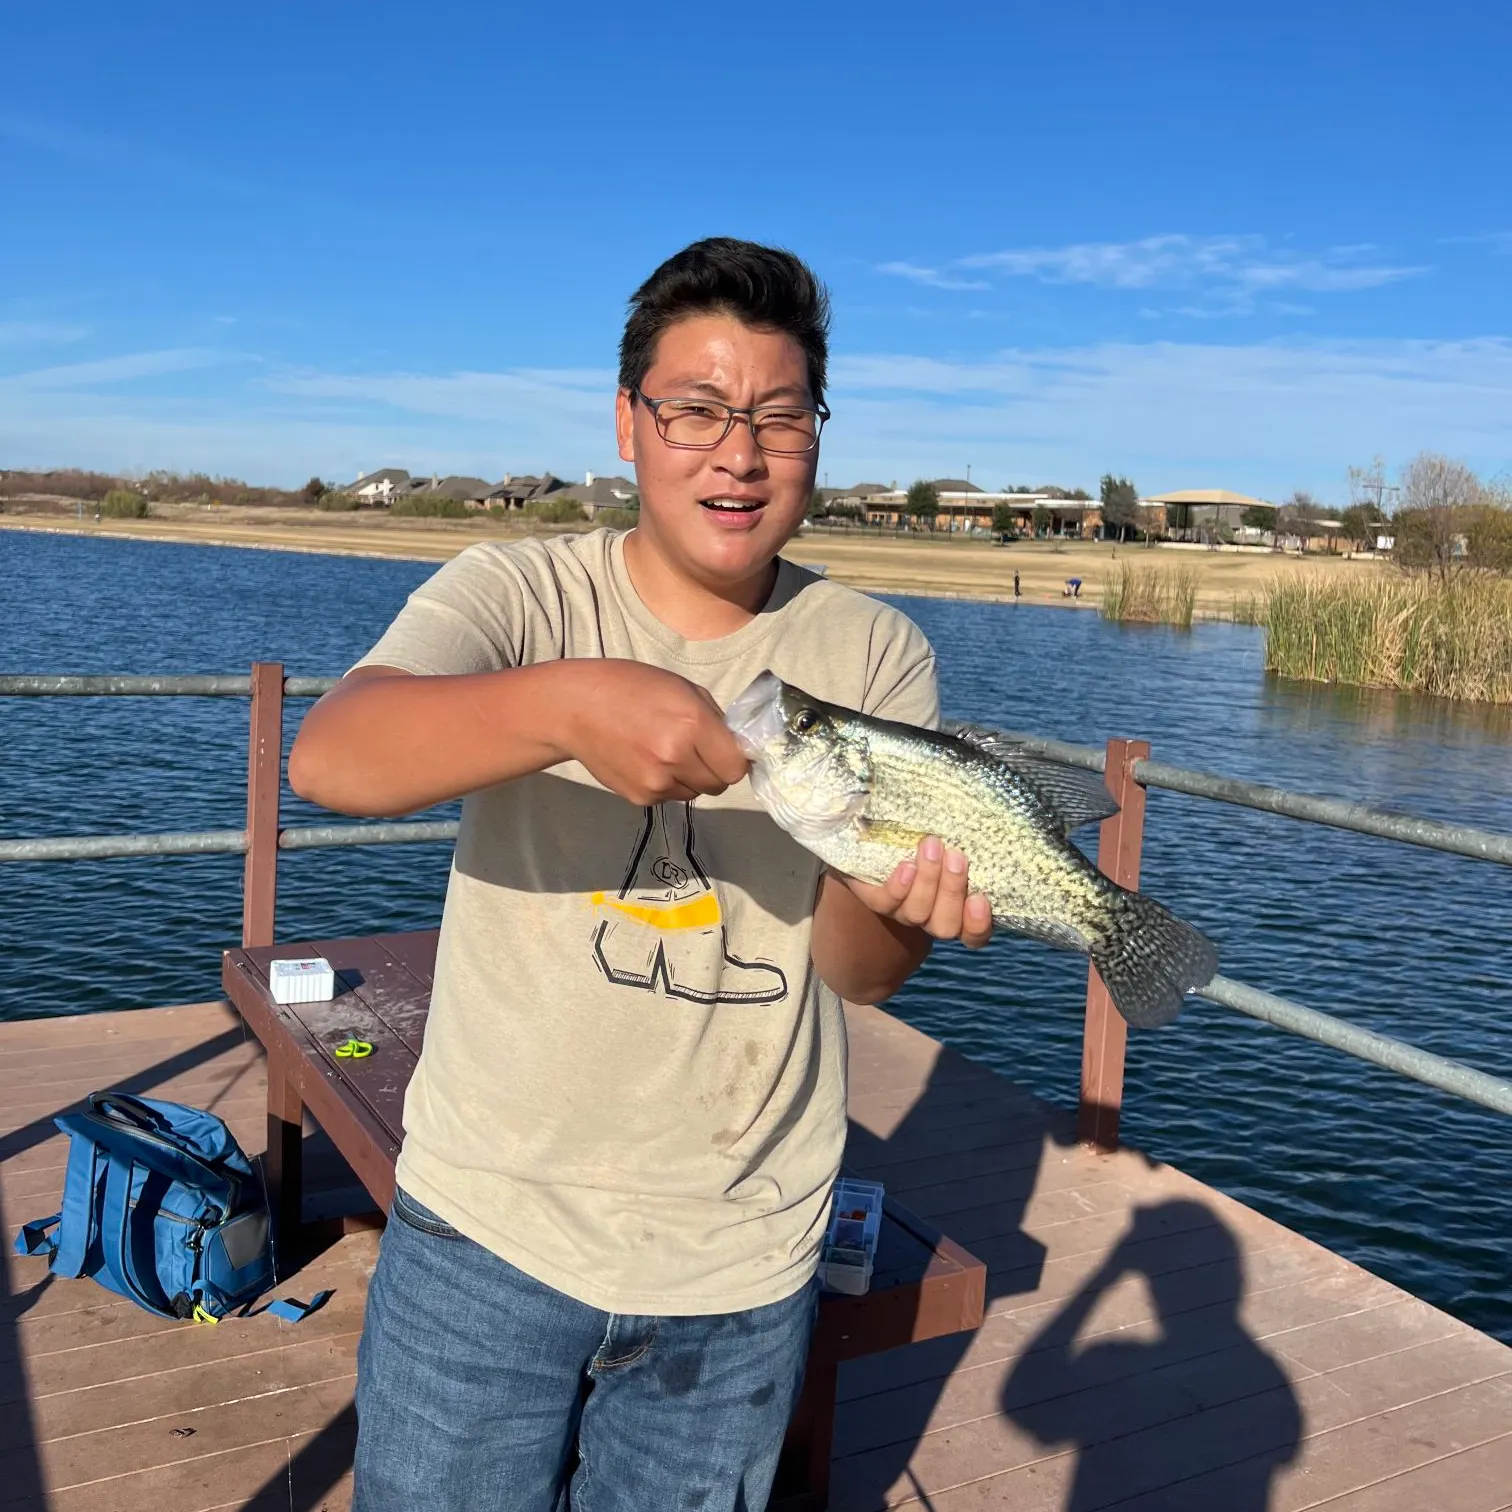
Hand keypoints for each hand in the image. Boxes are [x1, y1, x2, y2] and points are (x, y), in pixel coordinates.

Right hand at [558, 661, 749, 805]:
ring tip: (665, 751)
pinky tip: (646, 760)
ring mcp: (656, 782)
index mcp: (691, 724)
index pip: (736, 767)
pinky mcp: (640, 797)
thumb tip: (735, 747)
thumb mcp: (681, 688)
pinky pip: (670, 796)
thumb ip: (713, 719)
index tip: (726, 749)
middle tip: (695, 749)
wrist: (575, 708)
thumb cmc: (631, 688)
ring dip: (690, 777)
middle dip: (714, 769)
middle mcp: (675, 758)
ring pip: (695, 793)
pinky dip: (667, 783)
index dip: (734, 759)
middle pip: (719, 784)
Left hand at [838, 836, 993, 948]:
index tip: (980, 898)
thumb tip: (1001, 811)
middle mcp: (931, 917)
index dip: (978, 923)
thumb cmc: (930, 837)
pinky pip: (886, 903)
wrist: (878, 838)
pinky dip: (899, 886)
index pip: (974, 933)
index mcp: (957, 909)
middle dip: (953, 890)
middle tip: (956, 856)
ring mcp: (903, 912)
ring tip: (931, 846)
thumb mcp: (954, 838)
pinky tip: (906, 865)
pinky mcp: (877, 900)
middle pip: (946, 924)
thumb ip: (970, 838)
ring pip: (918, 912)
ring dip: (928, 880)